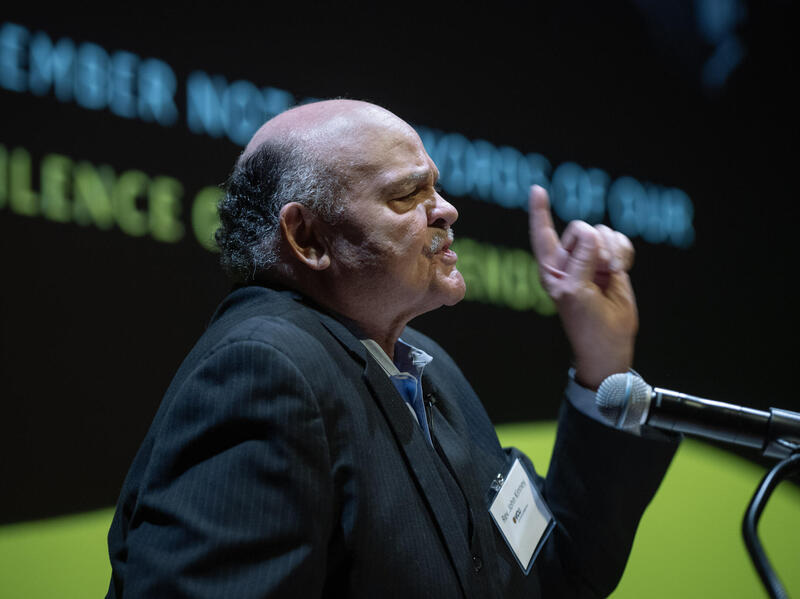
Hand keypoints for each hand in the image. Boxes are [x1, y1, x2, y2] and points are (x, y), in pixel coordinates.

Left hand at [528, 185, 637, 388]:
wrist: (612, 340)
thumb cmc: (586, 322)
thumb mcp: (577, 290)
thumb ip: (581, 259)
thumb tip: (591, 231)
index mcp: (551, 267)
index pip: (543, 234)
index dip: (540, 212)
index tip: (536, 190)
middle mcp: (569, 260)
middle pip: (580, 228)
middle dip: (594, 244)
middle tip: (600, 269)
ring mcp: (591, 260)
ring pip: (603, 232)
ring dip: (612, 250)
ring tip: (612, 272)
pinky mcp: (612, 261)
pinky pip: (620, 239)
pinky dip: (625, 251)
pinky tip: (622, 269)